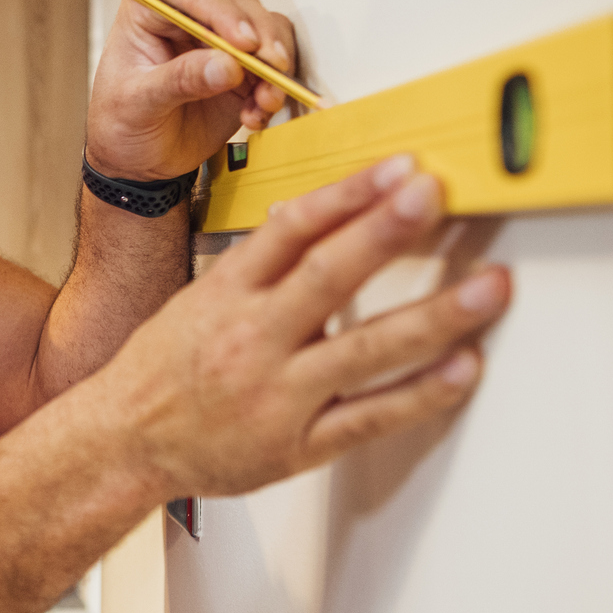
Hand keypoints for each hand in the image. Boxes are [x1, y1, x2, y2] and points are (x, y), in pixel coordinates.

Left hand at [85, 0, 298, 180]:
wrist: (135, 162)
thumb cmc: (119, 124)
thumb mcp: (138, 103)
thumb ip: (179, 80)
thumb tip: (226, 65)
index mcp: (151, 12)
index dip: (223, 15)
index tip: (244, 43)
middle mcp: (189, 19)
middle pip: (239, 7)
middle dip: (261, 37)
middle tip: (271, 66)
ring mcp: (218, 43)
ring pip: (264, 34)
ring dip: (272, 66)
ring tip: (266, 100)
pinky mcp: (240, 71)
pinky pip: (270, 69)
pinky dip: (272, 90)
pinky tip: (256, 115)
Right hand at [101, 156, 512, 496]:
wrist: (123, 443)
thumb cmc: (162, 370)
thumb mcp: (199, 300)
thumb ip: (263, 264)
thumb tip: (324, 213)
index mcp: (226, 295)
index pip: (290, 229)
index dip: (348, 193)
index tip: (397, 166)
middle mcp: (252, 340)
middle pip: (328, 277)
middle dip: (387, 232)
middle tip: (437, 194)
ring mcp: (277, 395)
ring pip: (365, 350)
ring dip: (435, 316)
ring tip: (489, 286)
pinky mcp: (298, 446)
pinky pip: (370, 416)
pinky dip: (422, 393)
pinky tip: (464, 367)